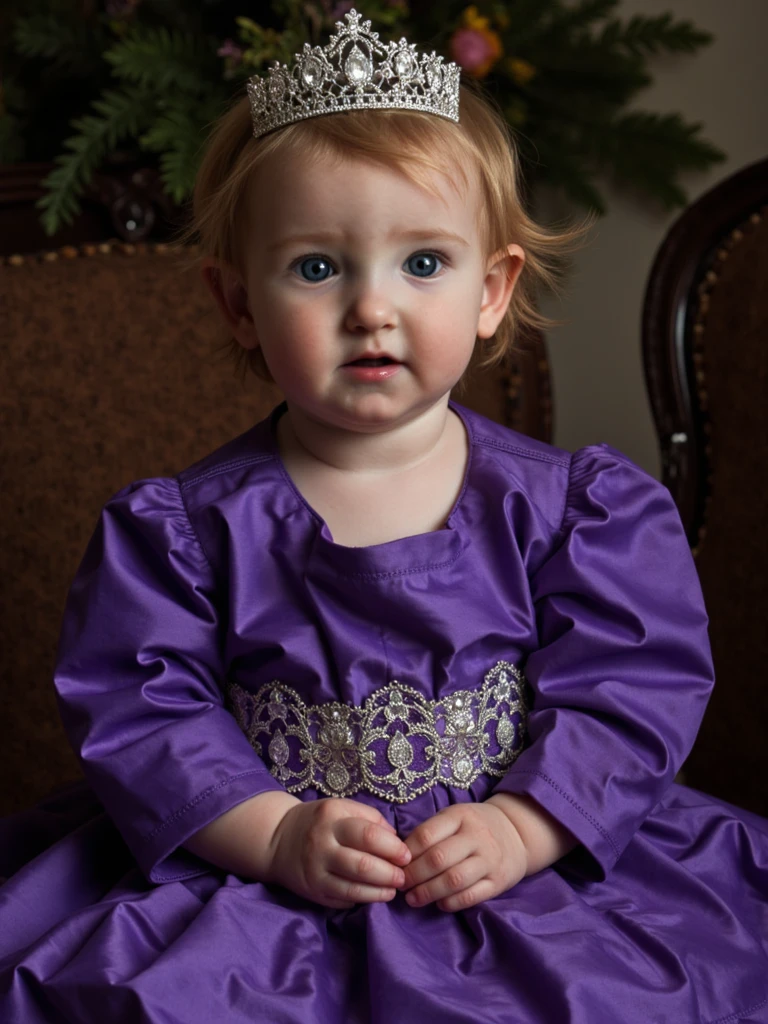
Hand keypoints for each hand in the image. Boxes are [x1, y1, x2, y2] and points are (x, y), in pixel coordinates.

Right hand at [265, 798, 411, 909]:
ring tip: (393, 890)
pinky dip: (361, 899)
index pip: (369, 835)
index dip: (393, 848)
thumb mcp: (340, 808)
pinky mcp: (312, 891)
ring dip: (379, 892)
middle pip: (362, 865)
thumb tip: (396, 837)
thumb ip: (369, 817)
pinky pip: (342, 899)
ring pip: (353, 887)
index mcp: (332, 817)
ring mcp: (315, 870)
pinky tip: (372, 896)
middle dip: (389, 874)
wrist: (278, 839)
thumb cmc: (318, 822)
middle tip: (403, 877)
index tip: (407, 855)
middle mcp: (321, 844)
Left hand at [400, 802, 526, 911]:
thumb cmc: (475, 826)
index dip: (407, 853)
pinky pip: (471, 897)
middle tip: (401, 885)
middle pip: (438, 859)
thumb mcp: (455, 817)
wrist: (517, 832)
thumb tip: (400, 856)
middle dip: (414, 875)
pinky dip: (451, 903)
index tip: (396, 865)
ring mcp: (489, 860)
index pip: (426, 835)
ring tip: (413, 899)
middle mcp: (476, 836)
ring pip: (454, 880)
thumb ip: (431, 832)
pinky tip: (439, 904)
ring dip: (428, 892)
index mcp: (460, 816)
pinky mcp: (498, 882)